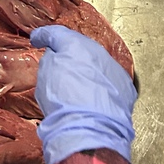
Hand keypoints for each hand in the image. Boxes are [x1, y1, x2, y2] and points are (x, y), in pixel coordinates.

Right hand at [30, 26, 135, 163]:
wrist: (89, 130)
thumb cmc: (62, 104)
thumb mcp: (44, 76)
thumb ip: (49, 59)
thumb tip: (56, 56)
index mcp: (74, 45)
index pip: (57, 34)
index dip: (44, 36)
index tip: (38, 39)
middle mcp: (97, 52)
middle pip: (80, 47)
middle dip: (69, 54)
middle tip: (58, 62)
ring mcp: (113, 69)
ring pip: (97, 64)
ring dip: (87, 70)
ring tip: (76, 85)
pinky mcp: (125, 88)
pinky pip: (110, 81)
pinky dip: (101, 86)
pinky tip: (93, 97)